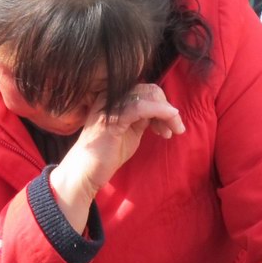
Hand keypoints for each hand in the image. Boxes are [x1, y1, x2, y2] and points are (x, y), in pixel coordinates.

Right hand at [50, 83, 184, 231]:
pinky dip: (159, 113)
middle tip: (175, 129)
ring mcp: (111, 105)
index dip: (162, 105)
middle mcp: (112, 96)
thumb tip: (161, 111)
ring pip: (148, 97)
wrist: (86, 171)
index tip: (168, 126)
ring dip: (167, 113)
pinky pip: (141, 107)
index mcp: (115, 97)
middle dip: (167, 109)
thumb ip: (143, 118)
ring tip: (174, 131)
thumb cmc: (107, 153)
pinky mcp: (112, 117)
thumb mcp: (131, 131)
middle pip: (149, 90)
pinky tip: (167, 126)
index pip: (146, 91)